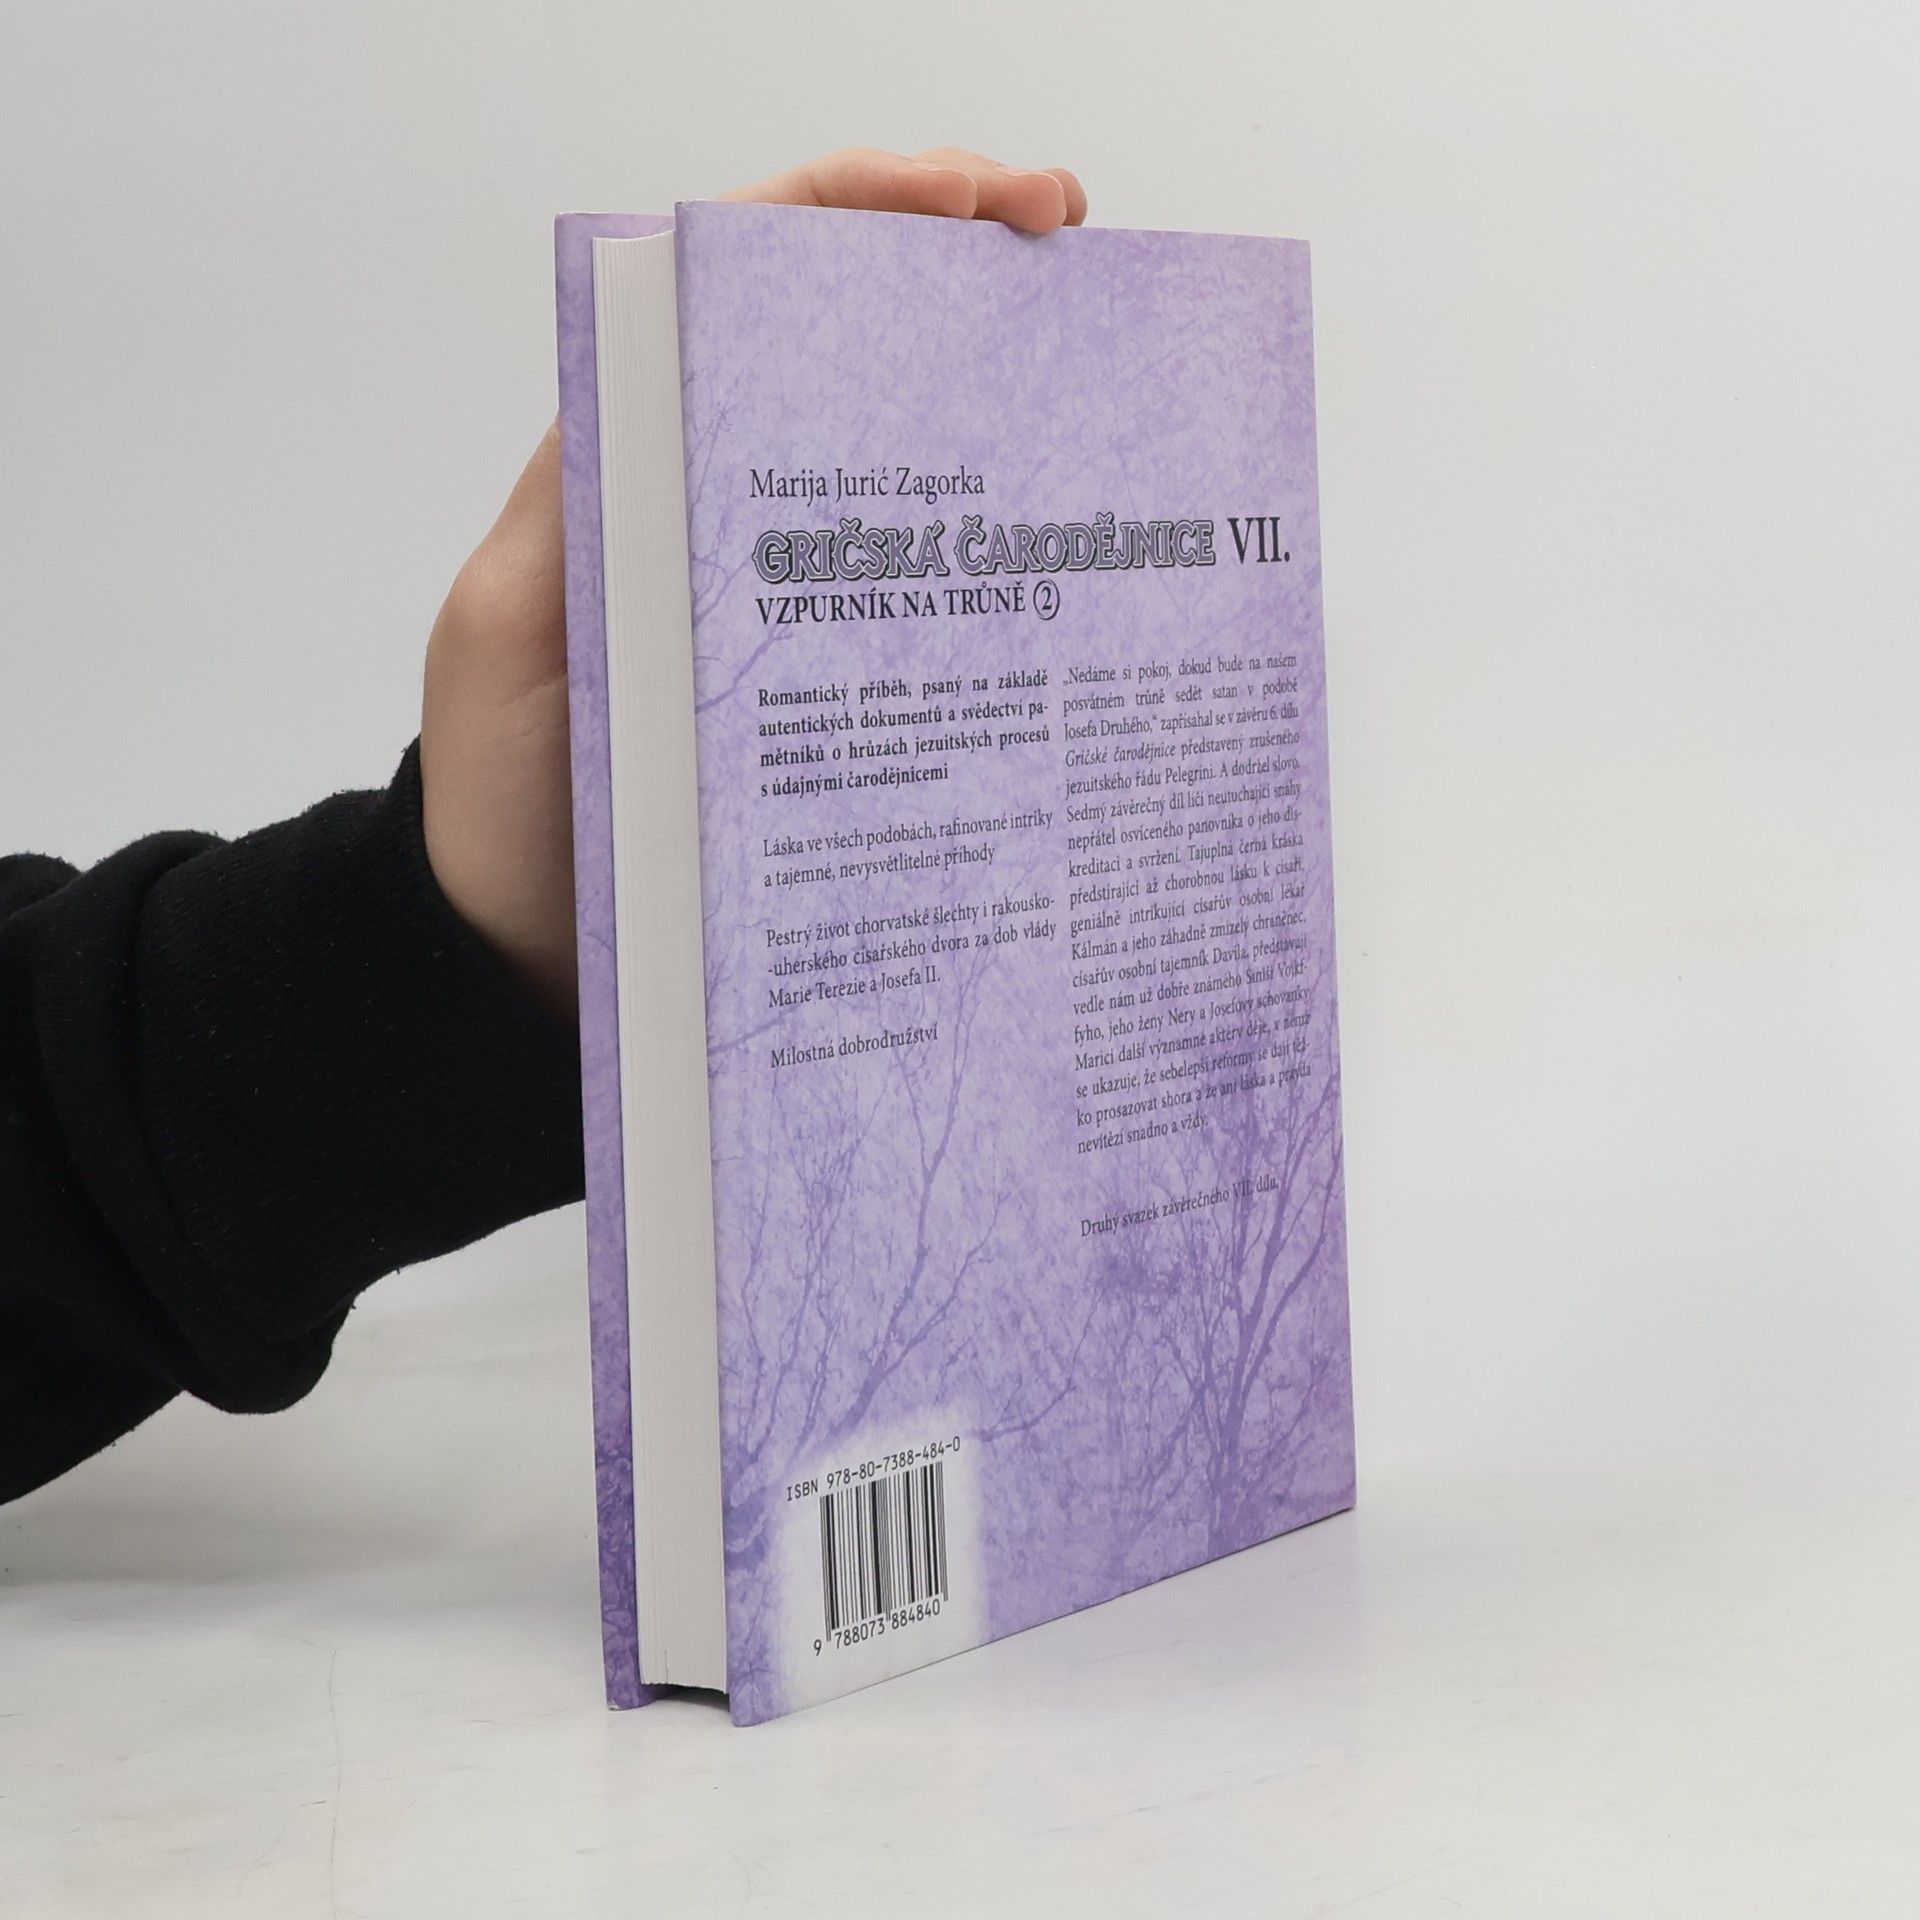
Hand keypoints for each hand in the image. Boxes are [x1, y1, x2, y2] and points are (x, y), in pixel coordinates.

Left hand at [420, 148, 1086, 1015]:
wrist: (524, 947)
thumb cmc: (504, 803)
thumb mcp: (509, 642)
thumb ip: (577, 526)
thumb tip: (672, 400)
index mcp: (631, 463)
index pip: (735, 280)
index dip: (851, 209)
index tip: (971, 200)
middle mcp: (714, 502)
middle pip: (834, 336)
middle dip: (951, 259)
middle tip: (1065, 236)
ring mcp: (781, 588)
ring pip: (891, 448)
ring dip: (986, 383)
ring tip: (1090, 348)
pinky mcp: (823, 676)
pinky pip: (911, 582)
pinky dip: (983, 541)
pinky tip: (1053, 537)